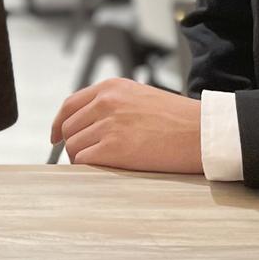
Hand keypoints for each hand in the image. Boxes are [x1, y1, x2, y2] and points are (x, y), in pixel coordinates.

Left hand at [51, 77, 202, 173]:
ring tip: (101, 166)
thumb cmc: (179, 120)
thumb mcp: (141, 97)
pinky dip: (87, 169)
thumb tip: (92, 124)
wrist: (203, 132)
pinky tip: (101, 172)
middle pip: (69, 128)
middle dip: (73, 145)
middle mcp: (106, 102)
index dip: (59, 123)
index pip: (70, 104)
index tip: (56, 137)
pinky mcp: (114, 148)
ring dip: (82, 159)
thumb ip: (114, 104)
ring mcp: (108, 124)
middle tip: (85, 159)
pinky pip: (84, 161)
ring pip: (74, 146)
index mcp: (111, 87)